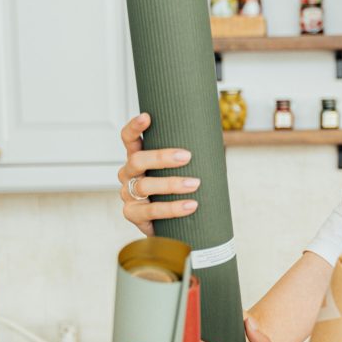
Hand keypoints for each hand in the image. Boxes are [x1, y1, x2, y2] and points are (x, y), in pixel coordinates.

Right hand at [118, 112, 200, 235]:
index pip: (128, 139)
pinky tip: (190, 205)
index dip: (134, 127)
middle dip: (161, 157)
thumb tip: (214, 137)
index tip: (147, 116)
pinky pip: (151, 211)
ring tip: (195, 183)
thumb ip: (187, 156)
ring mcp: (127, 195)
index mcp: (137, 158)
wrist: (172, 225)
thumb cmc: (177, 191)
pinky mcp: (133, 215)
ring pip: (144, 186)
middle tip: (186, 157)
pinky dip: (173, 208)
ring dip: (171, 183)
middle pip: (137, 160)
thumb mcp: (180, 170)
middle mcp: (128, 174)